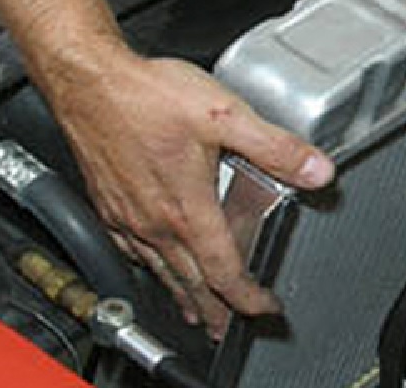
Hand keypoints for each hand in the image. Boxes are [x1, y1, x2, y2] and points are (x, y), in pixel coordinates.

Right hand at [44, 42, 334, 337]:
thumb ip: (275, 147)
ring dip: (182, 293)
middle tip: (229, 324)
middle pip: (190, 281)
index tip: (264, 308)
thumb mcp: (226, 116)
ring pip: (159, 269)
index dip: (246, 296)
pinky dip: (149, 266)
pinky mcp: (107, 202)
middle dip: (214, 308)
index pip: (223, 271)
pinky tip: (151, 261)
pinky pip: (131, 249)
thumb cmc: (147, 95)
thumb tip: (316, 170)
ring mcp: (126, 214)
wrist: (88, 80)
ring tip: (195, 310)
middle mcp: (154, 220)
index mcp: (186, 207)